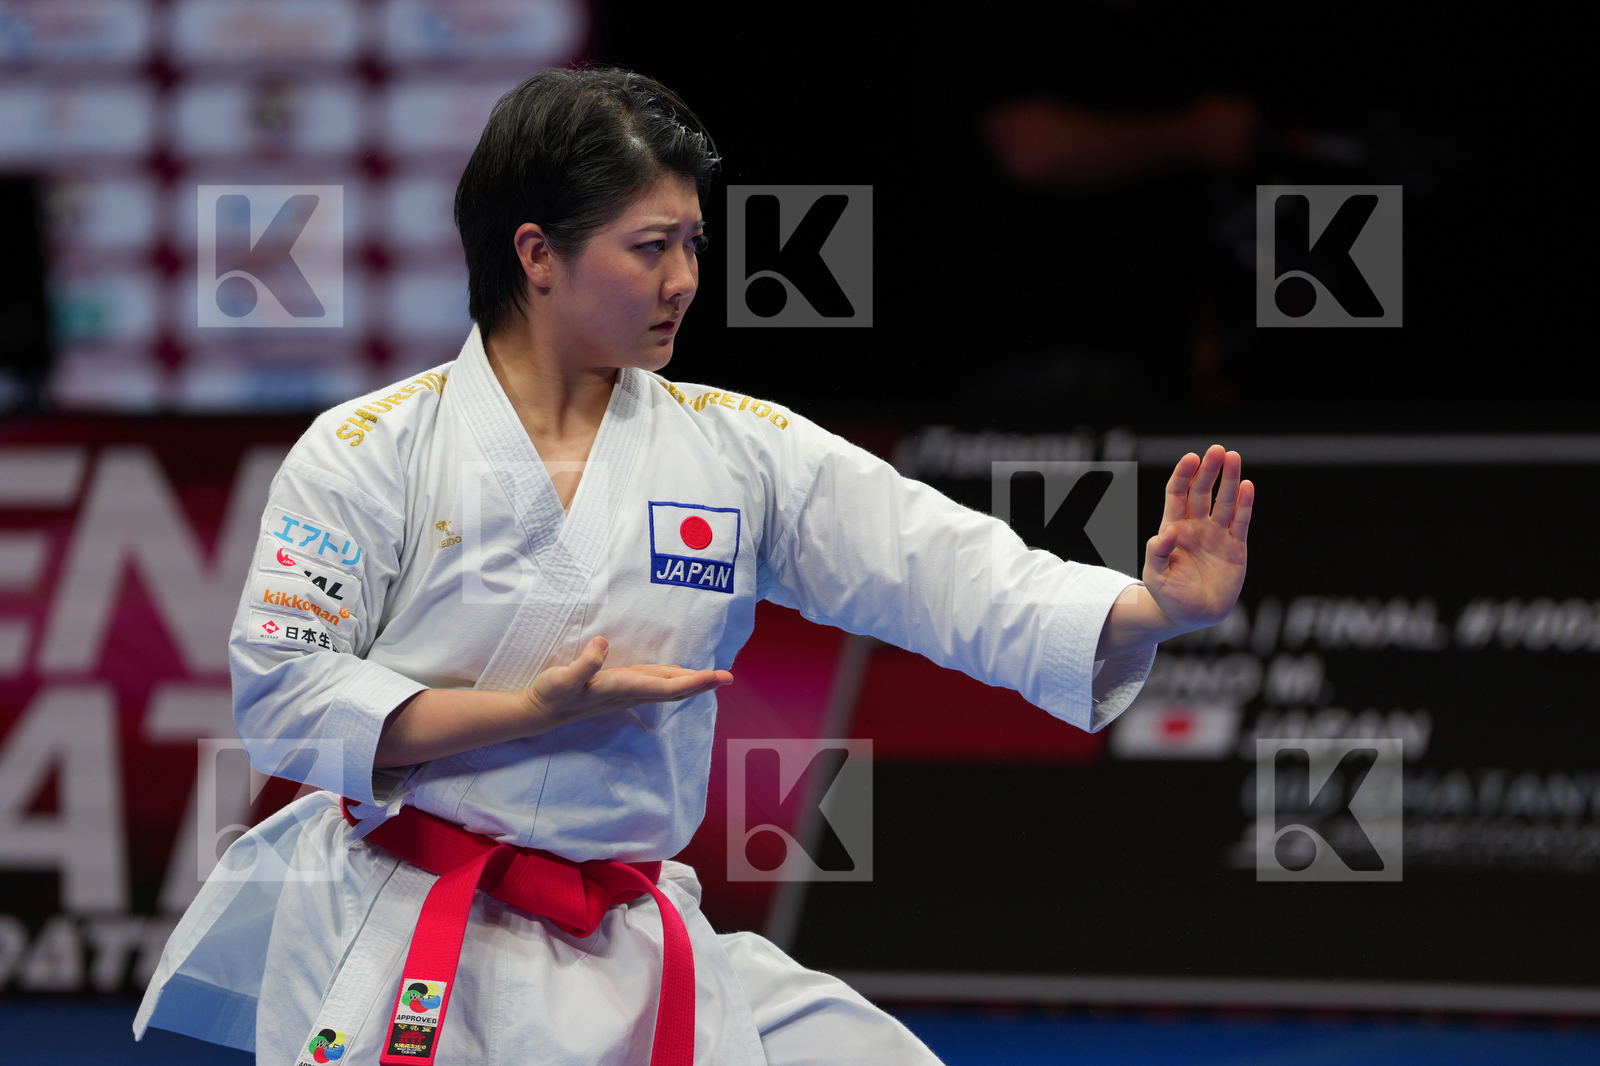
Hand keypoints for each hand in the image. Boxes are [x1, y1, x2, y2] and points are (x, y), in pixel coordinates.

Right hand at [523, 636, 733, 730]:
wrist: (540, 712)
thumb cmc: (551, 694)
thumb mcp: (562, 679)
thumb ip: (584, 664)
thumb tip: (602, 644)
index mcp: (622, 688)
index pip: (666, 686)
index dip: (693, 682)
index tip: (716, 677)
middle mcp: (629, 692)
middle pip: (673, 690)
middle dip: (701, 684)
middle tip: (728, 677)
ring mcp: (625, 692)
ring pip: (665, 687)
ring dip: (690, 682)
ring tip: (713, 676)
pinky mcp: (619, 687)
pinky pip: (654, 684)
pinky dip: (673, 680)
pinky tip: (678, 676)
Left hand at [1143, 445, 1252, 630]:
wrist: (1192, 616)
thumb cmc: (1168, 596)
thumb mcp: (1156, 576)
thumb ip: (1157, 553)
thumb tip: (1166, 532)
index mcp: (1173, 528)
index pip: (1177, 494)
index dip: (1184, 475)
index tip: (1192, 458)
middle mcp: (1196, 527)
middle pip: (1202, 492)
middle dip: (1209, 470)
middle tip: (1218, 450)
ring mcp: (1216, 535)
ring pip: (1224, 502)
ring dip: (1229, 480)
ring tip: (1234, 457)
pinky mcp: (1235, 547)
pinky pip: (1240, 522)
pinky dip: (1244, 504)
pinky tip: (1247, 486)